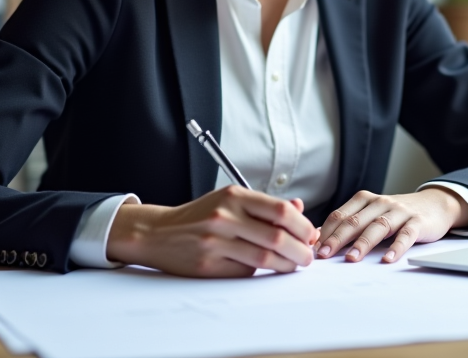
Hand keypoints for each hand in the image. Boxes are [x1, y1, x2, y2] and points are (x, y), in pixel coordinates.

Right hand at [106, 186, 317, 277]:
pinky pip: (245, 271)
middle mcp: (224, 217)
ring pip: (264, 258)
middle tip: (307, 256)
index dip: (303, 226)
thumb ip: (264, 205)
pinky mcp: (208, 265)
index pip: (281, 211)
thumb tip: (299, 208)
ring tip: (293, 265)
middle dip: (300, 250)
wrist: (158, 232)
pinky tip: (263, 268)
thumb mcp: (230, 200)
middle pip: (277, 238)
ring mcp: (215, 242)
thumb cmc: (200, 216)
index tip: (310, 235)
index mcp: (234, 196)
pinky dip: (259, 271)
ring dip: (286, 265)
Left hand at [316, 187, 467, 263]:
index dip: (326, 232)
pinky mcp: (418, 222)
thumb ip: (350, 223)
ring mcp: (400, 211)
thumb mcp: (372, 214)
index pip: (340, 215)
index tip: (313, 249)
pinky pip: (406, 234)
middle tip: (325, 255)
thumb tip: (320, 239)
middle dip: (338, 238)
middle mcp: (380, 202)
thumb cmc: (397, 214)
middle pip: (355, 220)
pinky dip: (396, 247)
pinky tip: (388, 259)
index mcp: (365, 200)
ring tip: (352, 259)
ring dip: (363, 243)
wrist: (435, 204)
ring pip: (378, 226)